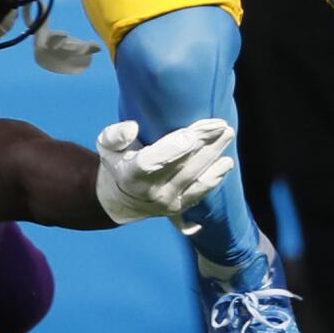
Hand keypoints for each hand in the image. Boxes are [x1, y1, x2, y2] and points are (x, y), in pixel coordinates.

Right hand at [95, 119, 235, 225]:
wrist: (122, 200)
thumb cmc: (117, 163)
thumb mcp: (106, 146)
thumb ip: (116, 134)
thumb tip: (133, 127)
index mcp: (130, 174)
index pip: (151, 162)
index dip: (171, 150)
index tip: (190, 135)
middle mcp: (150, 192)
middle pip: (181, 166)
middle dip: (203, 144)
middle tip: (220, 125)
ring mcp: (167, 202)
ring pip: (195, 177)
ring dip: (214, 156)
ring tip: (227, 135)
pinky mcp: (180, 207)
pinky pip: (200, 192)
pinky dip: (215, 177)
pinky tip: (226, 162)